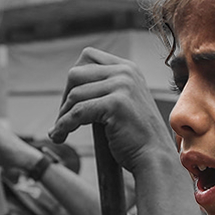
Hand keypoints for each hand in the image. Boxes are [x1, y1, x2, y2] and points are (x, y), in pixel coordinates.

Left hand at [48, 47, 174, 172]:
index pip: (87, 56)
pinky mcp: (116, 104)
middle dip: (64, 97)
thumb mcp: (124, 101)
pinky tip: (60, 136)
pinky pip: (77, 112)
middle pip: (76, 73)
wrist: (154, 158)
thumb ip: (105, 88)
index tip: (70, 102)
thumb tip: (70, 87)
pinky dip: (64, 125)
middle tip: (63, 118)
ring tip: (60, 132)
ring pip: (74, 95)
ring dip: (62, 116)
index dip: (73, 80)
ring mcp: (122, 86)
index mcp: (128, 68)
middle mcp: (126, 72)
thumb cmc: (136, 136)